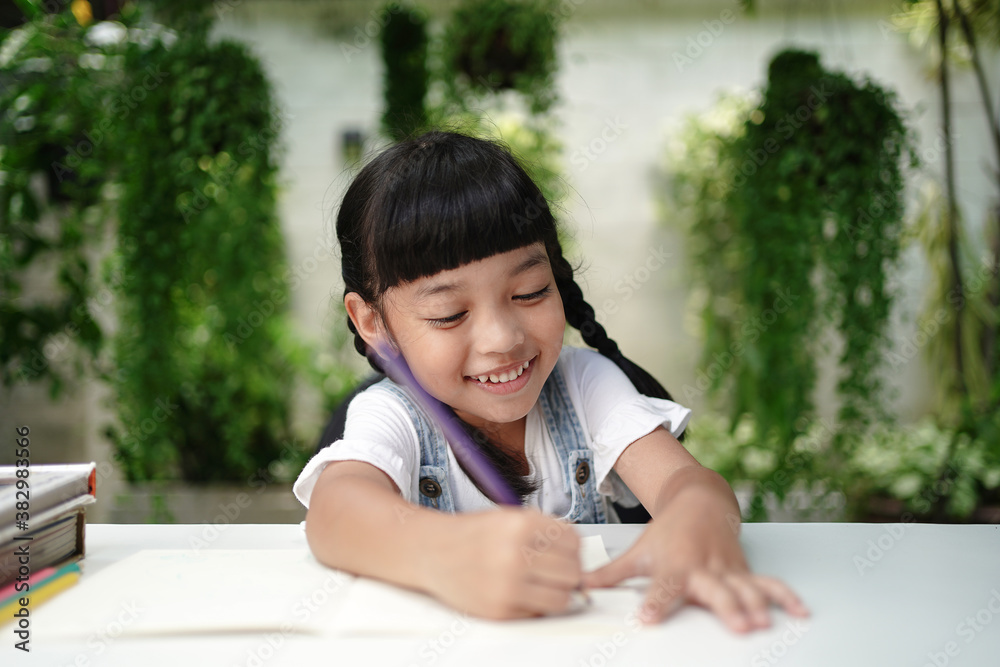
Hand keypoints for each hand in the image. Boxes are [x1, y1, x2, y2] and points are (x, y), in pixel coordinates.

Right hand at [425, 508, 582, 619]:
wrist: (432, 551)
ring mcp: (507, 584)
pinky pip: (539, 613)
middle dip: (569, 573)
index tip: (567, 554)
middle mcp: (515, 553)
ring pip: (562, 597)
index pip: (574, 543)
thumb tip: (578, 556)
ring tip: (543, 584)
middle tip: (556, 572)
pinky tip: (523, 592)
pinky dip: (537, 605)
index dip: (574, 550)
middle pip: (572, 572)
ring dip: (558, 593)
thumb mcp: (510, 517)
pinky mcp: (499, 609)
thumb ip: (544, 532)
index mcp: (521, 524)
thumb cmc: (472, 535)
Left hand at [584, 489, 809, 631]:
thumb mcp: (637, 551)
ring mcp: (726, 569)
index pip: (662, 588)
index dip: (656, 604)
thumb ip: (610, 574)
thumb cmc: (667, 531)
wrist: (698, 500)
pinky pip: (768, 583)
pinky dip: (786, 596)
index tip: (649, 619)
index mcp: (673, 565)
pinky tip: (800, 612)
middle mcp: (702, 567)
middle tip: (736, 624)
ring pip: (744, 587)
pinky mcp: (744, 570)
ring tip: (763, 621)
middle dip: (725, 606)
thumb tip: (578, 586)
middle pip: (713, 589)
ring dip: (755, 604)